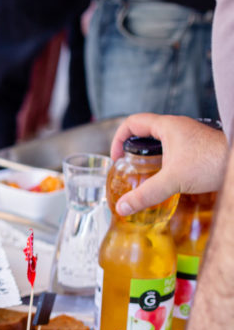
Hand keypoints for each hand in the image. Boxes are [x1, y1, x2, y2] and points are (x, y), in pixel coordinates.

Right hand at [108, 113, 227, 215]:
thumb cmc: (211, 163)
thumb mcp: (172, 180)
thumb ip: (145, 195)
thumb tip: (122, 207)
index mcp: (167, 126)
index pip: (132, 122)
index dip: (118, 138)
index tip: (117, 157)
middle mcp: (178, 126)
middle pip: (145, 130)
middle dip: (133, 147)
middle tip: (128, 164)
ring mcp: (189, 135)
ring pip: (161, 139)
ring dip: (150, 153)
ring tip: (146, 172)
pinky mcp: (198, 146)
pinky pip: (174, 147)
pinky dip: (165, 159)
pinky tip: (168, 176)